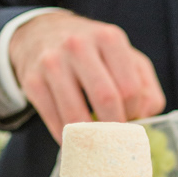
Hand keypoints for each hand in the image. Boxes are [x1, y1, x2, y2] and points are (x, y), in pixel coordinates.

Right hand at [9, 11, 164, 141]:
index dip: (134, 112)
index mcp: (108, 38)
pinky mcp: (32, 81)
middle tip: (116, 139)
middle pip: (106, 99)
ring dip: (90, 138)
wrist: (41, 33)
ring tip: (97, 143)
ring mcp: (52, 62)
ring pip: (76, 115)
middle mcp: (78, 45)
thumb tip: (144, 118)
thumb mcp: (125, 57)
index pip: (130, 88)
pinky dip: (68, 138)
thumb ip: (145, 86)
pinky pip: (54, 120)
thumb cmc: (93, 52)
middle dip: (115, 128)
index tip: (130, 120)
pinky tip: (76, 139)